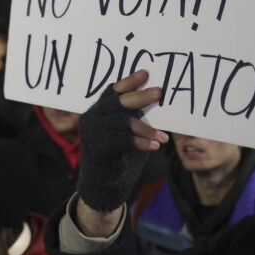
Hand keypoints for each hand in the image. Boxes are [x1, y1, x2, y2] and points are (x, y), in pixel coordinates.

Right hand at [74, 70, 167, 235]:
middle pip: (117, 102)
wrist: (102, 181)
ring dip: (146, 129)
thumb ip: (134, 117)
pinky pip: (122, 141)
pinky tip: (154, 146)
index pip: (112, 91)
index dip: (128, 82)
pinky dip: (140, 142)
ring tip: (163, 138)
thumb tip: (157, 99)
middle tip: (159, 92)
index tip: (145, 73)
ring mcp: (92, 133)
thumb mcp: (126, 131)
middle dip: (140, 97)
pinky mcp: (97, 148)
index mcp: (98, 110)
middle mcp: (92, 118)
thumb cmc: (118, 153)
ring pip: (122, 122)